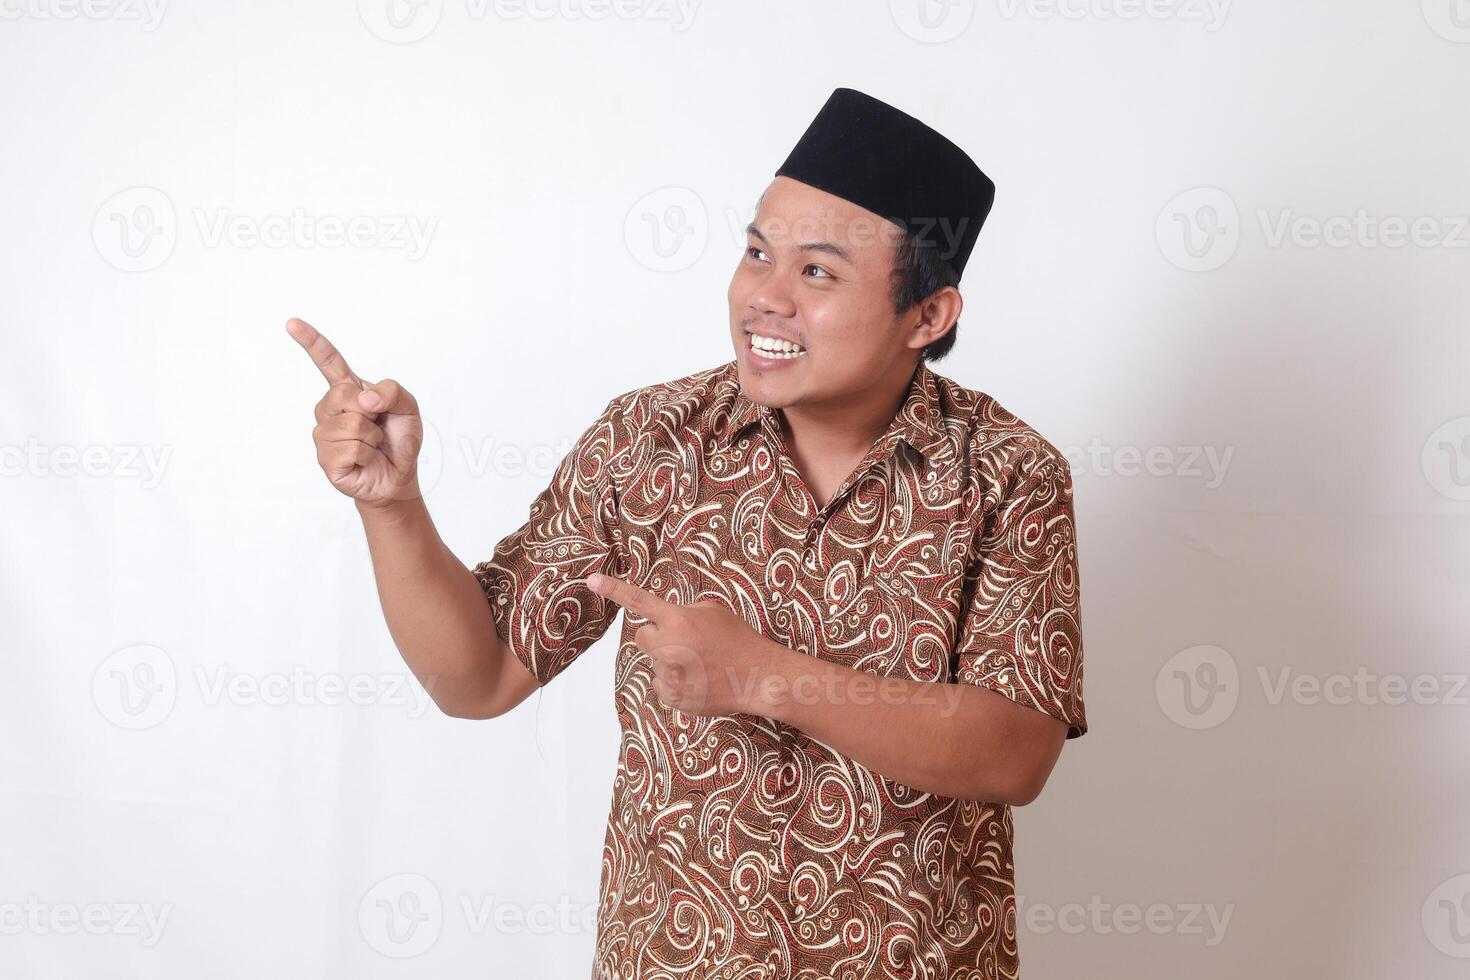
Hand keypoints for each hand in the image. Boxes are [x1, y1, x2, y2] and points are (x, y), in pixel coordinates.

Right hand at [287, 317, 423, 507]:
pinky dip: (368, 455)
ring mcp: (324, 434)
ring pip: (351, 425)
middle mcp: (330, 409)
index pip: (328, 362)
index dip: (311, 342)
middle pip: (342, 395)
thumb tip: (363, 399)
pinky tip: (365, 460)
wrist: (399, 476)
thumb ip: (391, 391)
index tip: (292, 324)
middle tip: (377, 427)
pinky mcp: (326, 458)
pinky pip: (352, 449)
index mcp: (348, 391)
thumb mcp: (408, 407)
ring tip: (372, 445)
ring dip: (372, 438)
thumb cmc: (399, 439)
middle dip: (371, 412)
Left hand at [585, 573, 786, 717]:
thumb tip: (665, 620)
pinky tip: (698, 680)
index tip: (591, 580)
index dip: (614, 589)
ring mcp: (670, 676)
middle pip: (641, 637)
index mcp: (679, 621)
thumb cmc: (739, 640)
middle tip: (684, 640)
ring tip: (699, 664)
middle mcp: (669, 648)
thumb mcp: (713, 612)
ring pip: (654, 663)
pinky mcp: (673, 698)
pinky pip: (661, 685)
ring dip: (669, 661)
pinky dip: (675, 682)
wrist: (758, 677)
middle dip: (657, 637)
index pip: (639, 601)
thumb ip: (683, 612)